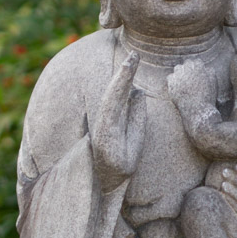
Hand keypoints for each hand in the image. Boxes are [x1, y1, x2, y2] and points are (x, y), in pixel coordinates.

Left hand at [91, 52, 146, 190]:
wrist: (100, 183)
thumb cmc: (119, 170)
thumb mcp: (133, 151)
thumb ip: (135, 122)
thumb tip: (136, 93)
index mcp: (107, 129)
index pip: (115, 97)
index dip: (124, 77)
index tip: (132, 60)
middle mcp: (101, 122)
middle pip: (112, 91)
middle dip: (123, 72)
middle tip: (134, 54)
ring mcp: (102, 121)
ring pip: (112, 95)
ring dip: (122, 78)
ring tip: (132, 60)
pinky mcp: (105, 121)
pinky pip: (113, 101)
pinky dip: (121, 87)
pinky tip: (128, 76)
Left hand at [167, 58, 217, 109]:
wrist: (198, 111)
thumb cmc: (207, 98)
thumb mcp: (213, 83)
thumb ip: (210, 72)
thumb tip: (206, 67)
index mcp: (199, 68)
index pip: (196, 62)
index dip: (196, 67)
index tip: (196, 73)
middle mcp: (188, 70)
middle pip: (186, 63)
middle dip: (188, 69)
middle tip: (190, 77)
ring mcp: (179, 76)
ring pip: (177, 68)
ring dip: (180, 72)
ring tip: (183, 81)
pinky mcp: (171, 84)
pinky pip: (170, 77)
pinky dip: (173, 80)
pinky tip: (177, 86)